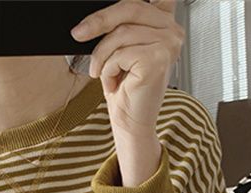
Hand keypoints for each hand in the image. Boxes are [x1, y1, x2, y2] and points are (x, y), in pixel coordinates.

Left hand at [70, 0, 182, 137]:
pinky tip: (114, 83)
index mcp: (165, 22)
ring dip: (102, 55)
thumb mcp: (121, 47)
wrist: (130, 122)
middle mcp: (172, 31)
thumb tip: (98, 12)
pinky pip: (120, 54)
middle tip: (78, 33)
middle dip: (99, 20)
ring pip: (120, 33)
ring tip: (102, 73)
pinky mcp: (157, 60)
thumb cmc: (126, 89)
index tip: (114, 9)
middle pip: (130, 7)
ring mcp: (168, 44)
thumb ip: (122, 22)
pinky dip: (108, 69)